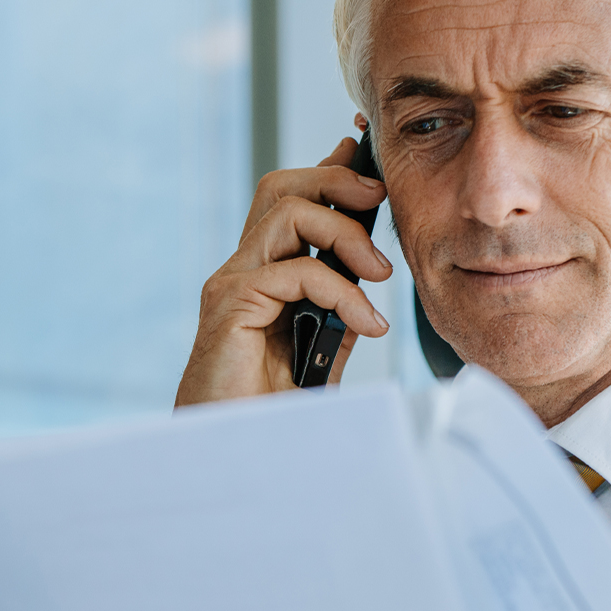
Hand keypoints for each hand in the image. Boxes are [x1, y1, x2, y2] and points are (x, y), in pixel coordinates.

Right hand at [175, 138, 391, 404]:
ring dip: (345, 234)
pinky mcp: (231, 305)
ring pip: (288, 214)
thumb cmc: (270, 410)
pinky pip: (295, 271)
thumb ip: (338, 314)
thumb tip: (368, 283)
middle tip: (379, 200)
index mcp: (263, 276)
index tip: (366, 161)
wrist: (233, 450)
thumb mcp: (323, 355)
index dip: (328, 171)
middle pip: (282, 189)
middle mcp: (243, 270)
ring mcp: (233, 284)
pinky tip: (366, 324)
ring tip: (380, 274)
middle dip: (336, 181)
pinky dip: (341, 292)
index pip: (292, 203)